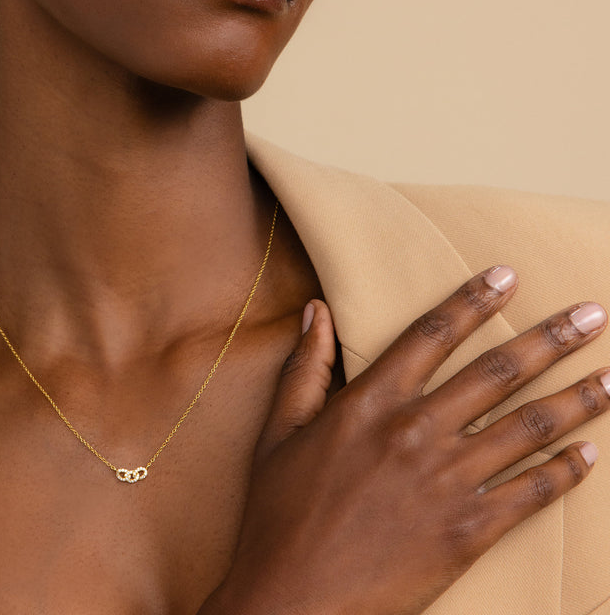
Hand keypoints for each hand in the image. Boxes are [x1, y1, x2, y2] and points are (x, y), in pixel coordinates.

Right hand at [199, 267, 608, 614]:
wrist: (294, 599)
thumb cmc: (279, 512)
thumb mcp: (280, 430)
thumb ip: (305, 366)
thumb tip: (316, 311)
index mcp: (369, 402)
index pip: (431, 335)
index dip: (472, 301)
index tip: (507, 276)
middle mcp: (415, 432)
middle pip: (496, 373)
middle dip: (551, 340)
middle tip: (593, 315)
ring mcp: (446, 483)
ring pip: (527, 429)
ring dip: (577, 400)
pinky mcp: (467, 533)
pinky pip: (530, 495)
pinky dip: (565, 472)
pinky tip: (590, 453)